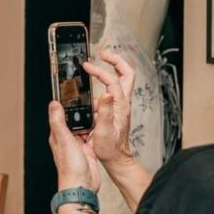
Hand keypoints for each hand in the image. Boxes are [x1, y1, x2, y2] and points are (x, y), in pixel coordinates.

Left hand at [48, 101, 99, 191]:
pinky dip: (96, 129)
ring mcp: (78, 144)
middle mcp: (67, 139)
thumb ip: (58, 121)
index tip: (70, 93)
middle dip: (80, 110)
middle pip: (73, 120)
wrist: (82, 185)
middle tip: (88, 98)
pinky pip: (92, 135)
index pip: (59, 115)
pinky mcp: (88, 149)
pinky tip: (100, 124)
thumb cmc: (70, 167)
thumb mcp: (64, 139)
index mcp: (57, 135)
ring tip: (96, 108)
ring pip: (83, 127)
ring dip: (89, 119)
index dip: (65, 105)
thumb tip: (53, 104)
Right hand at [82, 50, 134, 169]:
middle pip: (126, 74)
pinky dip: (102, 87)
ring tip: (94, 68)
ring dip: (109, 71)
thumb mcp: (104, 131)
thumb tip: (106, 94)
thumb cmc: (111, 148)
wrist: (117, 159)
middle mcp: (123, 103)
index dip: (100, 70)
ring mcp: (120, 106)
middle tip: (102, 54)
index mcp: (120, 105)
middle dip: (115, 60)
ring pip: (120, 81)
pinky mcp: (116, 110)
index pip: (112, 80)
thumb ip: (105, 112)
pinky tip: (90, 93)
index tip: (87, 66)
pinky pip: (111, 93)